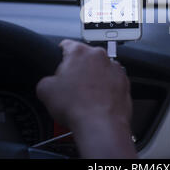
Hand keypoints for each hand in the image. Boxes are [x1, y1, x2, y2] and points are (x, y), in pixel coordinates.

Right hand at [36, 39, 136, 157]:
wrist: (101, 125)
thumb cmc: (76, 107)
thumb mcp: (45, 91)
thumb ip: (46, 80)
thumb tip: (49, 82)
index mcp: (79, 52)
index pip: (66, 44)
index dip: (60, 53)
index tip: (60, 58)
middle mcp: (99, 56)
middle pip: (85, 57)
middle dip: (78, 68)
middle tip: (71, 85)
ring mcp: (114, 68)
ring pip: (100, 68)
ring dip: (94, 77)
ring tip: (86, 95)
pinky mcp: (125, 81)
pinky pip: (112, 81)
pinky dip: (106, 88)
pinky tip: (98, 100)